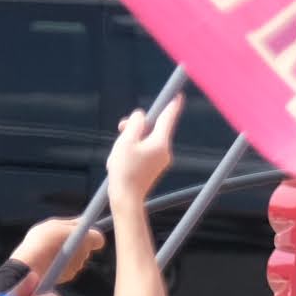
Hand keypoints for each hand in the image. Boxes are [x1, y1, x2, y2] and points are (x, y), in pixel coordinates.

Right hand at [103, 92, 180, 211]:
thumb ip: (134, 125)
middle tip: (120, 127)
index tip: (178, 96)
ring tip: (117, 153)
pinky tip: (120, 161)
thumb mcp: (125, 142)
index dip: (172, 105)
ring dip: (132, 140)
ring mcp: (161, 160)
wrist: (126, 199)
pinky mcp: (154, 168)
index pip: (168, 118)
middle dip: (137, 126)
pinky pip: (145, 151)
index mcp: (161, 143)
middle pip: (153, 129)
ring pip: (147, 140)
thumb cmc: (124, 171)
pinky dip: (133, 150)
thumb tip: (140, 115)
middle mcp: (165, 151)